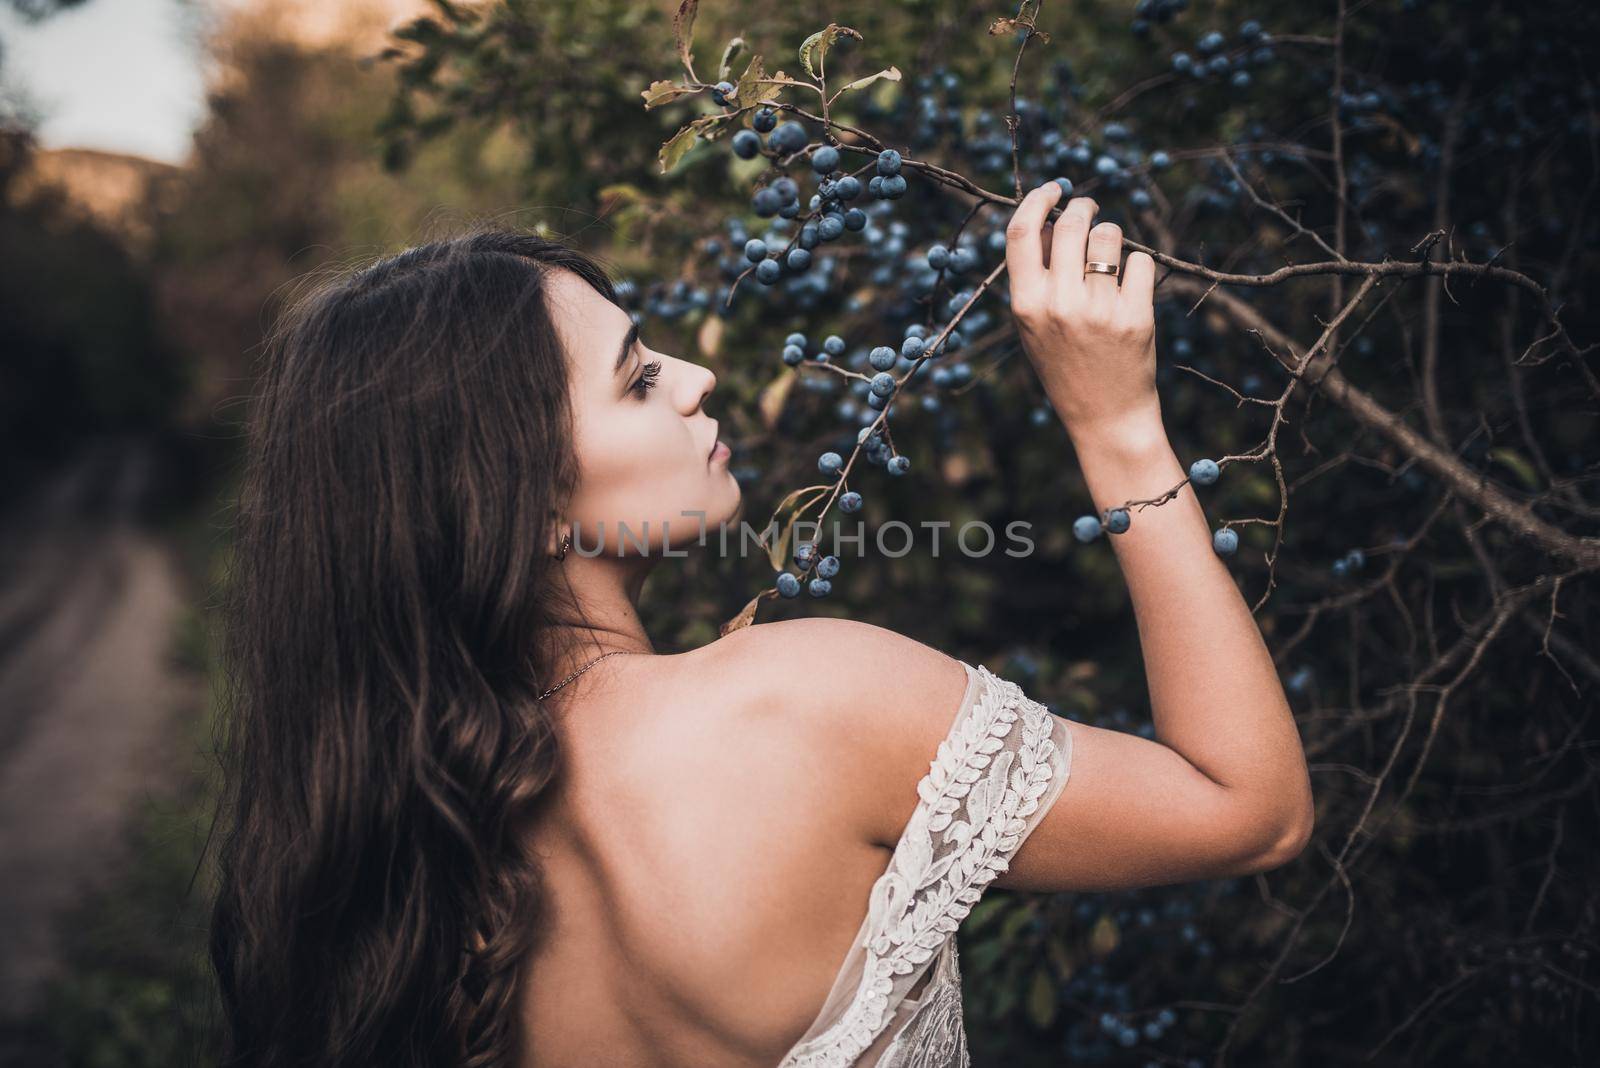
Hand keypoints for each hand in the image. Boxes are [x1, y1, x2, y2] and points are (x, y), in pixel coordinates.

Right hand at [1005, 182, 1161, 439]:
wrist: (1104, 415)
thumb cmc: (1065, 364)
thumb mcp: (1034, 326)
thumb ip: (1036, 276)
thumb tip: (1053, 220)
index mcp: (1026, 305)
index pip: (1022, 232)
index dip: (1038, 200)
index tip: (1054, 189)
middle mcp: (1059, 304)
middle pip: (1071, 224)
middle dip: (1083, 207)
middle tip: (1089, 208)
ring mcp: (1099, 310)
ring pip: (1109, 236)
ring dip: (1111, 235)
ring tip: (1109, 256)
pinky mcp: (1136, 316)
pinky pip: (1140, 262)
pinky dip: (1136, 267)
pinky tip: (1129, 288)